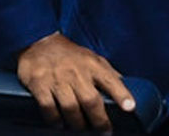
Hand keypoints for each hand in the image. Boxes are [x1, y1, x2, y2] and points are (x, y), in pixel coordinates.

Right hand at [17, 32, 134, 130]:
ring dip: (77, 124)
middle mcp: (75, 71)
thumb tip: (123, 86)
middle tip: (103, 131)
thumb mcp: (91, 57)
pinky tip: (59, 123)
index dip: (121, 94)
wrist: (38, 41)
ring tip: (80, 128)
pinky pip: (49, 108)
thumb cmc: (68, 54)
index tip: (130, 107)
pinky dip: (55, 120)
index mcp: (91, 64)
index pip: (110, 79)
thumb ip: (106, 72)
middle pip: (91, 101)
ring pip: (70, 108)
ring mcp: (57, 77)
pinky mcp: (39, 83)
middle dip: (99, 121)